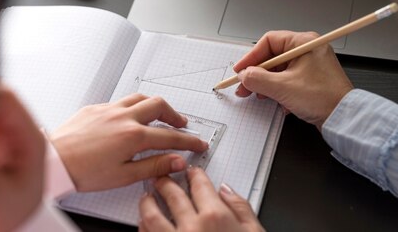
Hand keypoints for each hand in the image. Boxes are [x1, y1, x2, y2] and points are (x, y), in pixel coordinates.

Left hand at [50, 94, 208, 191]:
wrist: (53, 161)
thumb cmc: (82, 171)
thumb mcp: (124, 176)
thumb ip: (154, 166)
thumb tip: (176, 162)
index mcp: (133, 136)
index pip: (170, 136)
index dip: (189, 141)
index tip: (198, 143)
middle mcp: (123, 117)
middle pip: (159, 106)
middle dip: (174, 115)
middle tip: (181, 124)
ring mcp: (108, 109)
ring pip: (139, 97)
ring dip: (154, 105)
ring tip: (158, 114)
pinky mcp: (94, 108)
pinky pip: (119, 101)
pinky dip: (131, 106)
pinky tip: (128, 116)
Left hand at [139, 167, 263, 231]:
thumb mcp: (254, 231)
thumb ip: (241, 208)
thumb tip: (227, 190)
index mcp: (215, 216)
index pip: (200, 185)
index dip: (195, 175)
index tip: (193, 172)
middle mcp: (191, 227)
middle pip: (173, 195)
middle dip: (166, 181)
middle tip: (163, 176)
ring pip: (152, 215)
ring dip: (148, 202)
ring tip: (147, 196)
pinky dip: (143, 226)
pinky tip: (143, 222)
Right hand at [233, 31, 352, 128]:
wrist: (343, 119)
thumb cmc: (324, 98)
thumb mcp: (282, 87)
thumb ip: (257, 79)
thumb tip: (244, 75)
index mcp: (304, 43)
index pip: (269, 42)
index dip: (251, 56)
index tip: (240, 70)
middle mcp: (308, 51)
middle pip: (272, 57)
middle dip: (257, 74)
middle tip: (244, 86)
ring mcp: (310, 66)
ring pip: (279, 71)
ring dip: (266, 85)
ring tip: (259, 96)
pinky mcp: (310, 81)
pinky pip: (287, 81)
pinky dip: (279, 91)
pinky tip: (279, 103)